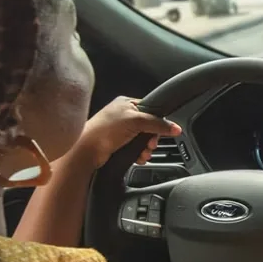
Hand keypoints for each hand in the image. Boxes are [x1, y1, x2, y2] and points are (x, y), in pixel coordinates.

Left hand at [67, 96, 181, 170]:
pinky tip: (138, 157)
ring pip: (142, 139)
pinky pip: (135, 149)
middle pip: (148, 126)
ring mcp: (119, 131)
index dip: (158, 121)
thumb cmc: (105, 130)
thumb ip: (158, 124)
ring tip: (143, 153)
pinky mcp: (117, 145)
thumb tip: (175, 128)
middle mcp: (122, 116)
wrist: (86, 150)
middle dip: (152, 138)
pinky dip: (139, 154)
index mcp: (126, 103)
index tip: (162, 131)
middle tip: (150, 144)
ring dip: (146, 148)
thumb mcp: (136, 121)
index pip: (150, 109)